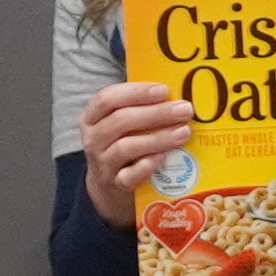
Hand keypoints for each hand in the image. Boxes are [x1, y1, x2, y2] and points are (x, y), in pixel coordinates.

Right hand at [78, 80, 193, 215]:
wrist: (108, 185)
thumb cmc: (121, 144)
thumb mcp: (121, 124)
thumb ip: (140, 108)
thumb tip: (177, 94)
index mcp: (92, 118)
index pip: (107, 99)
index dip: (135, 92)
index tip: (163, 90)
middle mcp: (93, 139)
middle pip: (120, 121)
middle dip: (155, 113)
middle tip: (184, 109)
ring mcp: (102, 163)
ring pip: (126, 147)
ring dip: (157, 138)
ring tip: (183, 132)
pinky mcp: (115, 184)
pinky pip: (129, 176)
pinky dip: (147, 166)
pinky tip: (164, 157)